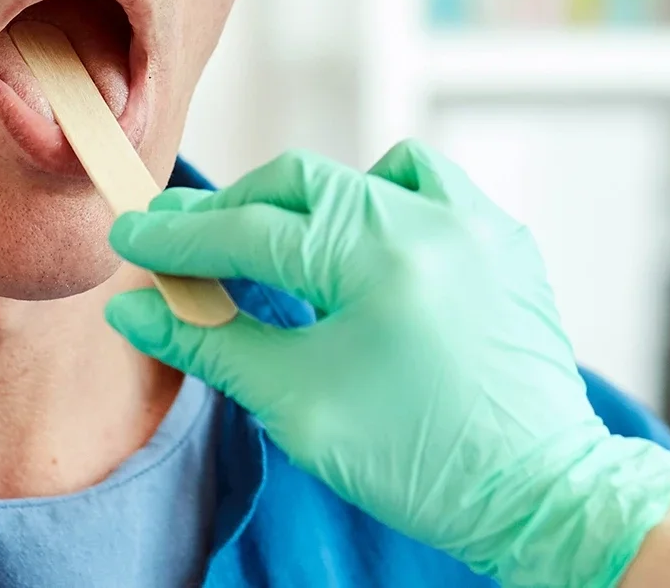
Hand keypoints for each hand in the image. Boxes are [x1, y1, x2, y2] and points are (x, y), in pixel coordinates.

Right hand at [103, 142, 669, 587]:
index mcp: (381, 255)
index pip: (253, 228)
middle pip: (305, 183)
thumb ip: (213, 344)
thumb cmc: (419, 461)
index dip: (180, 236)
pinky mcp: (505, 244)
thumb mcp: (299, 405)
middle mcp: (435, 219)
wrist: (538, 494)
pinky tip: (360, 260)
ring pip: (370, 175)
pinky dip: (381, 212)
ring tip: (276, 253)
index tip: (131, 239)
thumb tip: (138, 310)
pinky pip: (429, 195)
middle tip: (180, 239)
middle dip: (236, 210)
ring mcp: (478, 224)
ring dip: (313, 203)